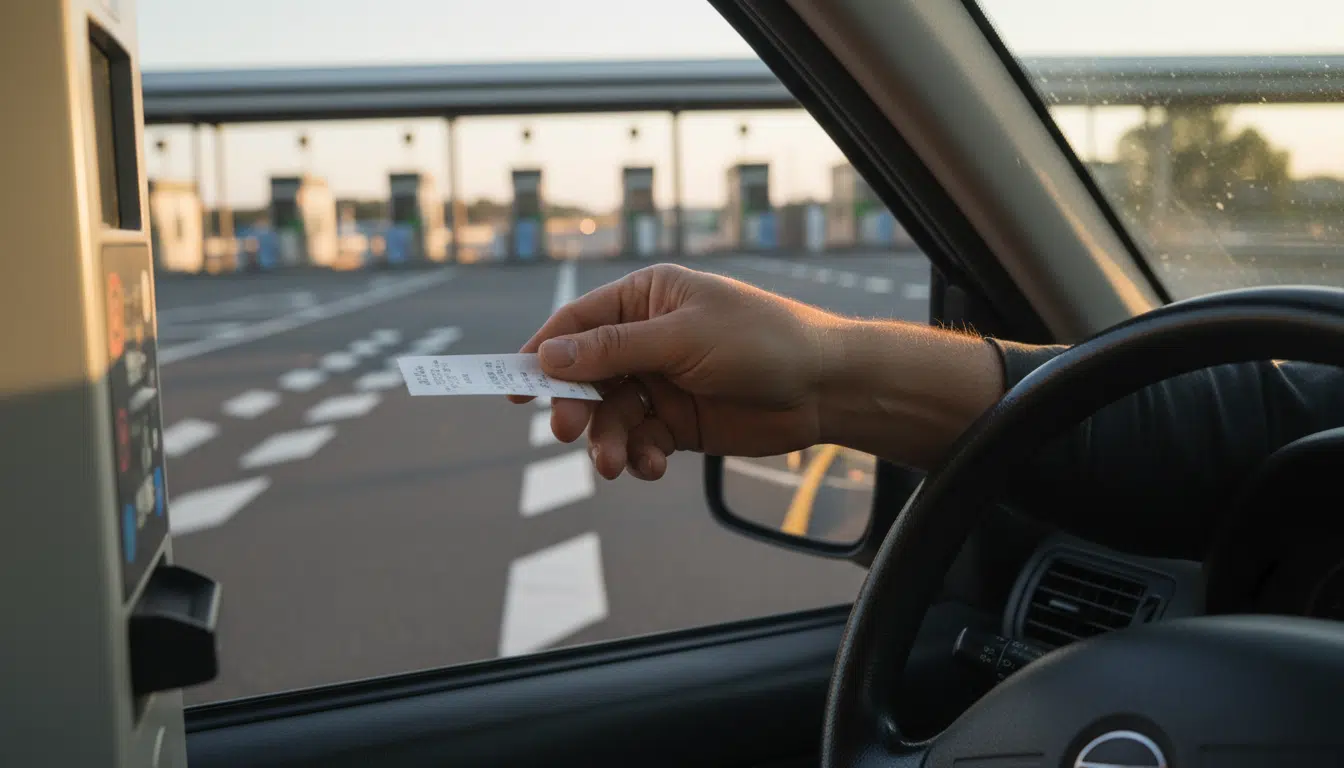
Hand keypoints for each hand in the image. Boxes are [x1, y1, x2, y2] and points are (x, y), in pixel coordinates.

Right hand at [513, 264, 845, 480]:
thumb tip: (548, 356)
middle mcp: (646, 339)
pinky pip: (640, 441)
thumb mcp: (683, 338)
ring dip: (607, 442)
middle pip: (585, 376)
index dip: (542, 354)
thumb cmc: (761, 341)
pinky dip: (639, 456)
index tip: (512, 386)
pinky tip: (653, 466)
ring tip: (618, 464)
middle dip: (576, 407)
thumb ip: (615, 349)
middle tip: (569, 432)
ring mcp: (660, 383)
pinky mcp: (677, 423)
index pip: (577, 324)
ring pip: (610, 416)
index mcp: (645, 299)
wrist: (824, 388)